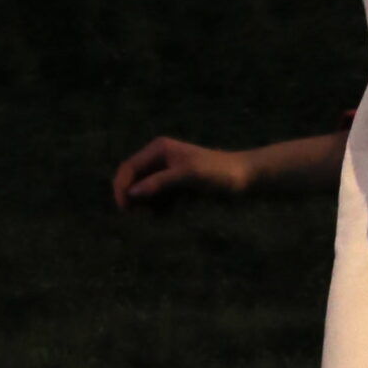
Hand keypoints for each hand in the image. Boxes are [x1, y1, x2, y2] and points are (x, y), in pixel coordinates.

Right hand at [112, 136, 258, 206]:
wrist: (246, 178)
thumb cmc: (219, 172)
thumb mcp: (189, 174)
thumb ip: (160, 182)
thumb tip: (132, 192)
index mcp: (158, 149)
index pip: (128, 168)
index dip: (121, 187)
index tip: (125, 209)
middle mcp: (159, 159)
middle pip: (132, 181)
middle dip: (132, 199)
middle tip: (140, 217)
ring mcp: (166, 174)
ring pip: (143, 193)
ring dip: (145, 207)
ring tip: (156, 217)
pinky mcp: (175, 188)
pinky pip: (156, 201)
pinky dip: (157, 210)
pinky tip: (168, 215)